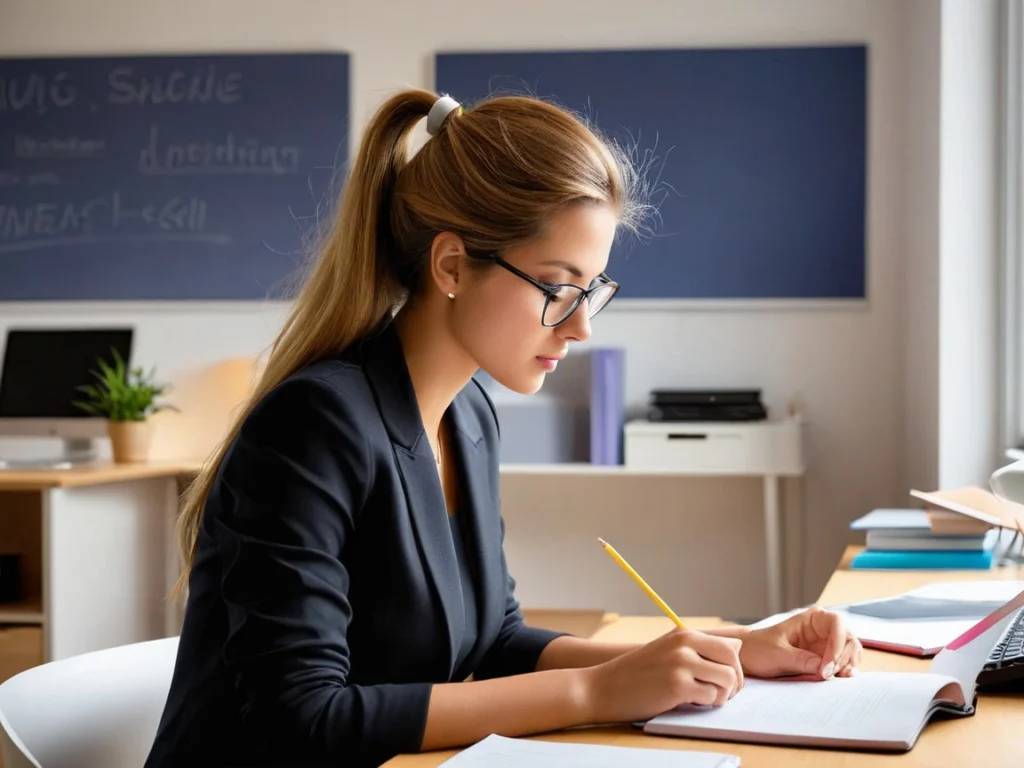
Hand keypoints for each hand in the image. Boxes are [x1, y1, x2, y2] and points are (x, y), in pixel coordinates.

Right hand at [582, 628, 743, 723]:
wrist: (603, 688)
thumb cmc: (637, 674)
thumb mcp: (667, 652)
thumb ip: (697, 648)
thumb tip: (737, 645)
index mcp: (684, 634)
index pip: (730, 645)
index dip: (735, 667)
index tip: (725, 682)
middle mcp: (684, 644)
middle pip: (733, 660)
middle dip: (736, 682)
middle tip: (723, 694)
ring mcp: (681, 663)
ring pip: (727, 680)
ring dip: (721, 695)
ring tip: (703, 698)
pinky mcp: (678, 685)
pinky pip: (712, 697)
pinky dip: (706, 704)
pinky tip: (690, 702)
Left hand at [738, 606, 861, 680]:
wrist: (748, 658)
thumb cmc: (759, 649)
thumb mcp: (777, 654)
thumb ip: (800, 660)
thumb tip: (823, 669)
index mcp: (812, 619)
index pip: (837, 623)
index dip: (838, 643)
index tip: (828, 664)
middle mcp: (823, 629)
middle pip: (849, 639)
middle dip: (843, 658)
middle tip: (828, 675)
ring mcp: (827, 645)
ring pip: (850, 652)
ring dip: (848, 665)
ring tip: (837, 679)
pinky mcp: (826, 660)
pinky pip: (844, 664)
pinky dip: (845, 672)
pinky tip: (840, 680)